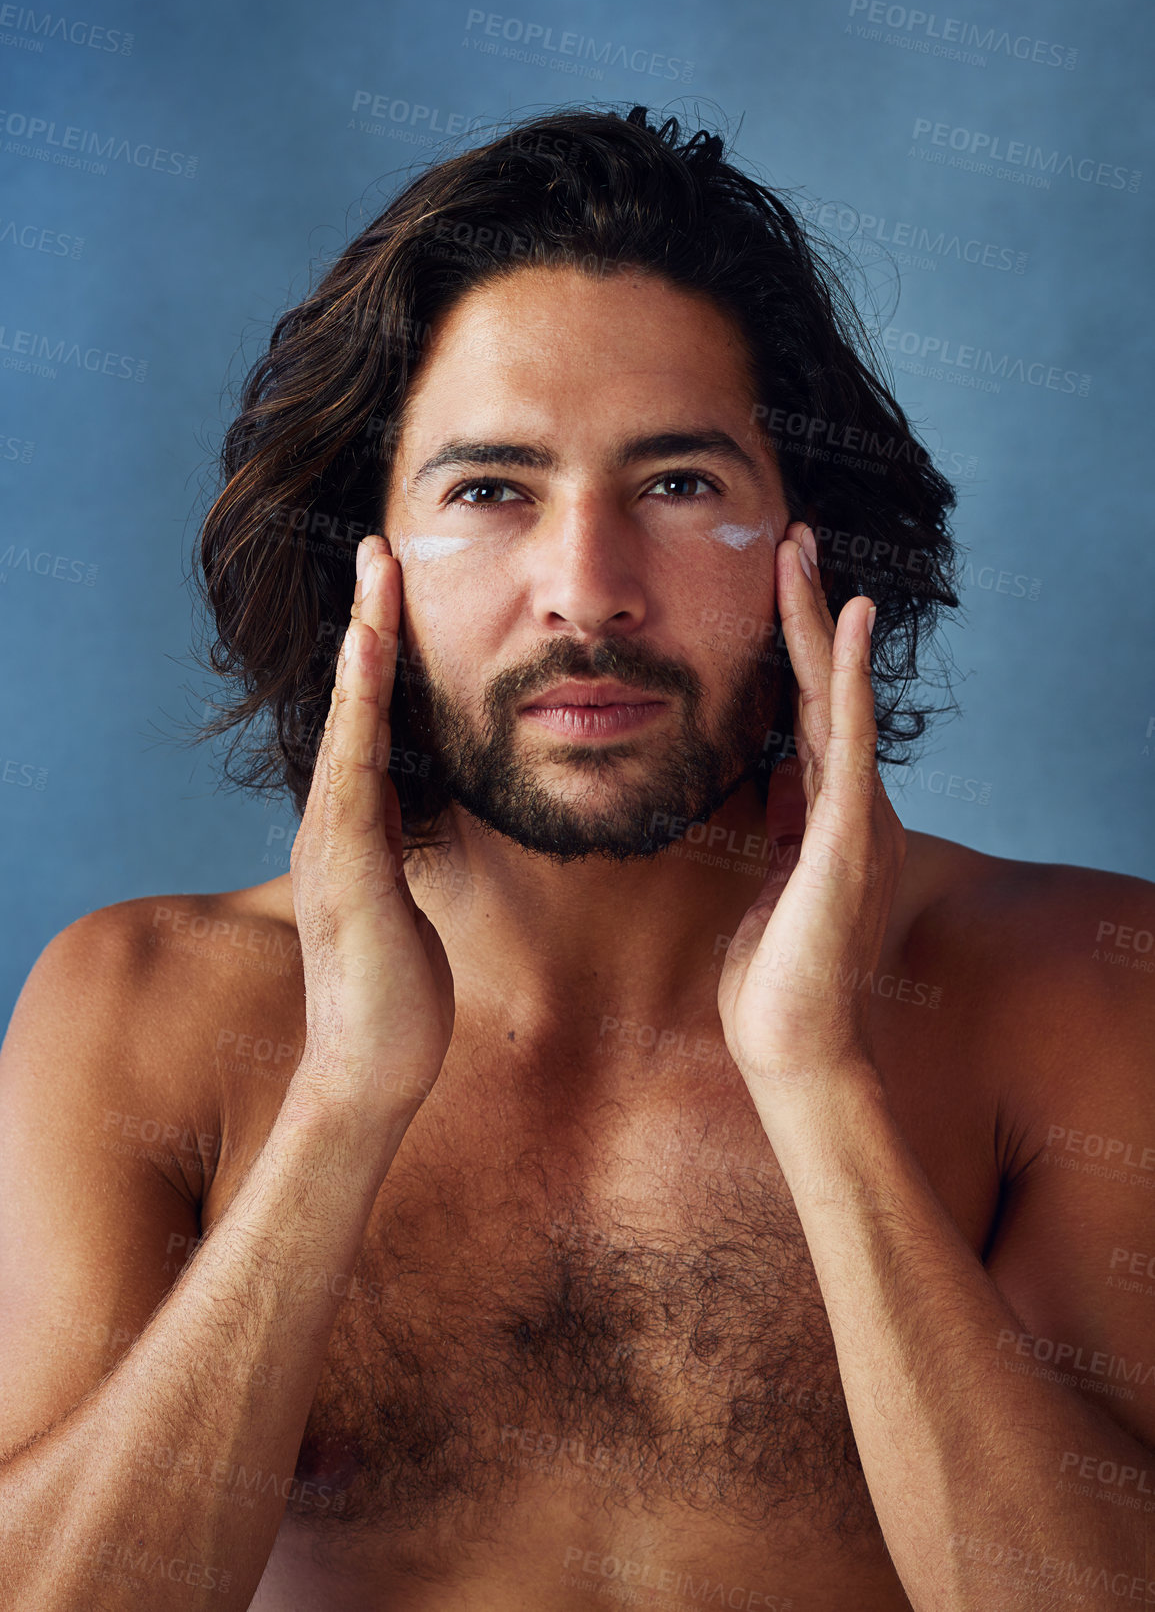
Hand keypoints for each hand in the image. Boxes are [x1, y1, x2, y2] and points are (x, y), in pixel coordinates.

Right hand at [289, 534, 454, 1121]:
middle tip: (381, 543)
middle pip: (351, 704)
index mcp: (354, 827)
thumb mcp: (409, 896)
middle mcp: (332, 824)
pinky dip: (359, 713)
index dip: (380, 650)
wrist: (370, 1071)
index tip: (395, 584)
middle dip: (367, 621)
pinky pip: (354, 776)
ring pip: (349, 726)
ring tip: (377, 575)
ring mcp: (332, 846)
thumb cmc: (398, 990)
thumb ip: (408, 844)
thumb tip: (423, 804)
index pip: (370, 721)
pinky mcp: (346, 874)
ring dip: (363, 647)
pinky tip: (372, 660)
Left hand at [716, 522, 905, 1092]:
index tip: (775, 586)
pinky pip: (851, 739)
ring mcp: (859, 816)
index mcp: (831, 815)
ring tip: (804, 551)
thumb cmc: (774, 974)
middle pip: (824, 690)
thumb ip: (779, 824)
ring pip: (838, 698)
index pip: (807, 713)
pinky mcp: (851, 835)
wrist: (792, 1046)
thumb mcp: (769, 879)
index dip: (793, 649)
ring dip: (819, 622)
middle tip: (790, 537)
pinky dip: (849, 675)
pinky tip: (849, 619)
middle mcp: (854, 804)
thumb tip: (770, 774)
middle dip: (806, 613)